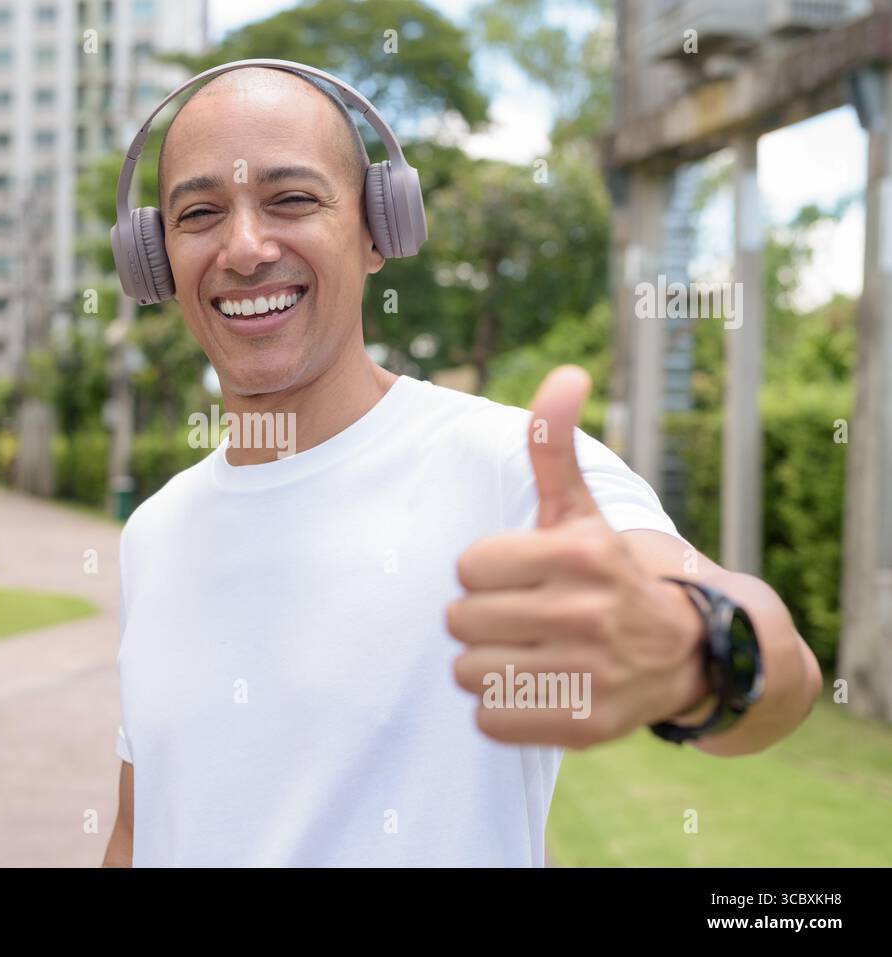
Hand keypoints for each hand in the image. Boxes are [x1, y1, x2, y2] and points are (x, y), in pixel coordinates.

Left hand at [445, 365, 708, 748]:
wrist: (684, 654)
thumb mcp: (582, 512)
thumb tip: (566, 372)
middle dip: (482, 618)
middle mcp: (587, 614)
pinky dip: (501, 709)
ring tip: (530, 654)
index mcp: (578, 554)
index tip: (520, 577)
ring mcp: (588, 675)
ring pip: (467, 672)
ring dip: (488, 665)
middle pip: (459, 620)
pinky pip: (487, 720)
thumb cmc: (606, 574)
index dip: (484, 573)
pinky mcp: (583, 726)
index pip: (465, 567)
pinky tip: (537, 690)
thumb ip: (554, 448)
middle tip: (523, 618)